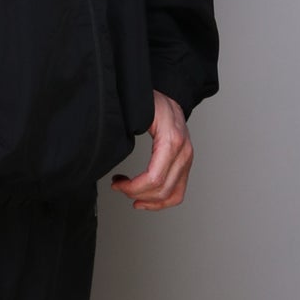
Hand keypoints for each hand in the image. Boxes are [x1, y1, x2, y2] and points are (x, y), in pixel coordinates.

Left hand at [109, 90, 192, 209]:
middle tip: (119, 186)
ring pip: (172, 195)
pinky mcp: (185, 165)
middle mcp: (183, 153)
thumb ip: (127, 133)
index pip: (154, 178)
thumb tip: (112, 151)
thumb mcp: (139, 113)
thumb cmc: (155, 103)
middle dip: (137, 193)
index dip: (133, 187)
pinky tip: (145, 200)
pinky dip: (162, 201)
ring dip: (148, 201)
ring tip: (130, 193)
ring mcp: (187, 160)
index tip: (117, 183)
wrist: (171, 99)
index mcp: (172, 141)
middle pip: (162, 189)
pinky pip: (178, 192)